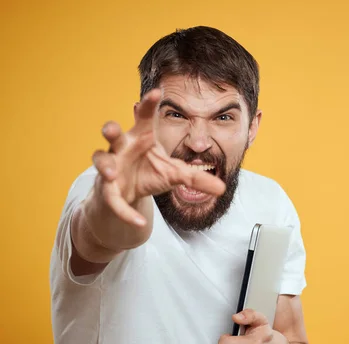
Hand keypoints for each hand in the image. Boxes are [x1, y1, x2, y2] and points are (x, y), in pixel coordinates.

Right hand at [91, 89, 224, 225]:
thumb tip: (222, 187)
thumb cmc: (149, 174)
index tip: (157, 92)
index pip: (144, 118)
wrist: (129, 196)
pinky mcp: (107, 190)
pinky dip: (125, 211)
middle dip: (110, 130)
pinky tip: (138, 221)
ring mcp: (112, 167)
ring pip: (100, 160)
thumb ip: (198, 178)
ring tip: (111, 174)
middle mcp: (123, 148)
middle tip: (113, 129)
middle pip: (113, 134)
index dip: (148, 105)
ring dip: (104, 166)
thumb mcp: (176, 175)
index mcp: (141, 138)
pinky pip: (113, 199)